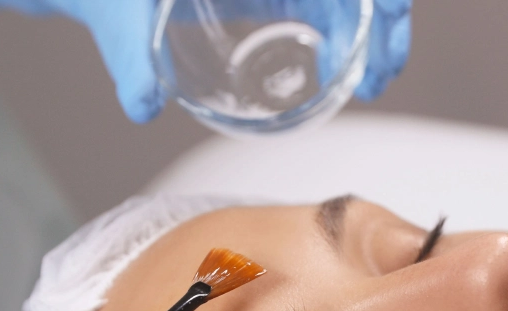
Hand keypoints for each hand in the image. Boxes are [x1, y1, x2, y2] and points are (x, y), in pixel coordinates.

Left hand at [0, 0, 410, 121]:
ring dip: (367, 29)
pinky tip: (340, 63)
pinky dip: (342, 30)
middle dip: (381, 20)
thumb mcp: (120, 14)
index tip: (387, 22)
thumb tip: (143, 104)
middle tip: (382, 72)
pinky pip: (320, 6)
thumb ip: (131, 56)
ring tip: (370, 77)